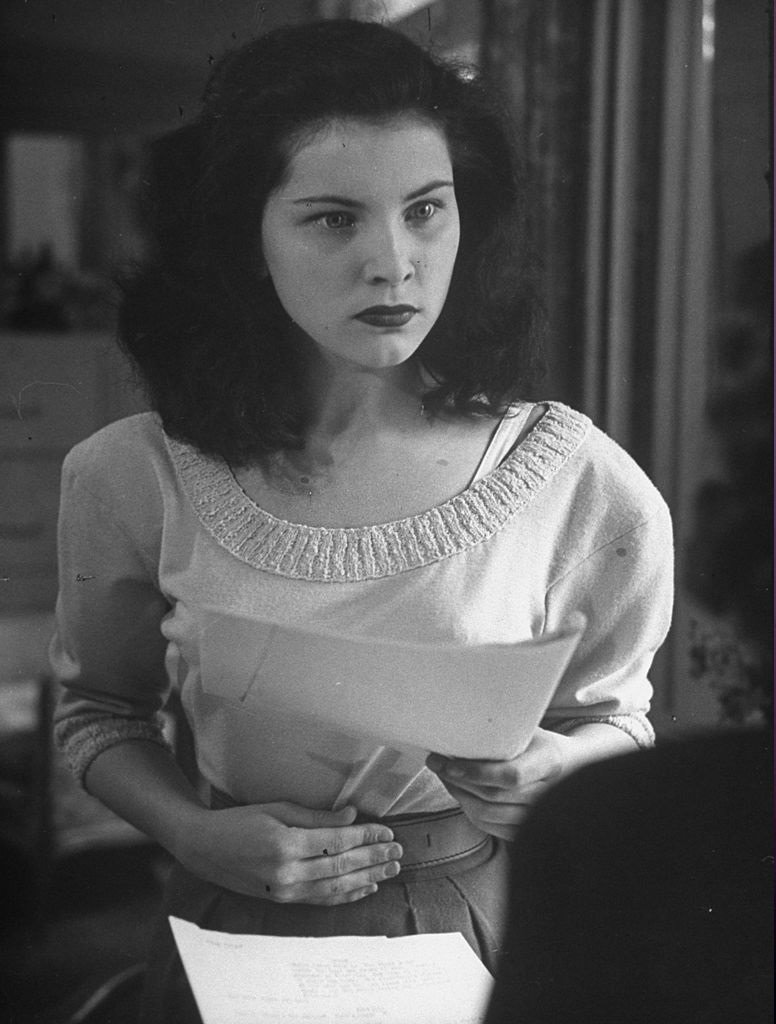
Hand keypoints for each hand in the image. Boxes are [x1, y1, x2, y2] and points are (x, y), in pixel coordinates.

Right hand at [177, 801, 402, 904]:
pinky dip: (346, 895)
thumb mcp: (276, 809)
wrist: (204, 848)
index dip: (366, 836)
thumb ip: (315, 816)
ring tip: (390, 869)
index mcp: (286, 844)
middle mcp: (287, 873)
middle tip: (398, 851)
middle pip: (342, 866)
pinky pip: (321, 900)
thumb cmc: (239, 821)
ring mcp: (285, 891)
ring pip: (336, 887)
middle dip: (374, 858)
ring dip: (368, 878)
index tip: (387, 830)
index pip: (337, 841)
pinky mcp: (282, 901)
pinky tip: (366, 888)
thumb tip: (351, 815)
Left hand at [426, 728, 571, 841]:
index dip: (476, 772)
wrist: (573, 768)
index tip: (448, 763)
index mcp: (550, 762)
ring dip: (459, 795)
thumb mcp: (531, 729)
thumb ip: (504, 730)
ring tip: (445, 776)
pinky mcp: (527, 830)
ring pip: (488, 816)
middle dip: (457, 782)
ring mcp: (540, 817)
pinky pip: (490, 827)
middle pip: (493, 798)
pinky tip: (461, 793)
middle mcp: (549, 794)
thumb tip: (458, 721)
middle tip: (436, 763)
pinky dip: (469, 810)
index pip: (510, 776)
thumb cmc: (542, 744)